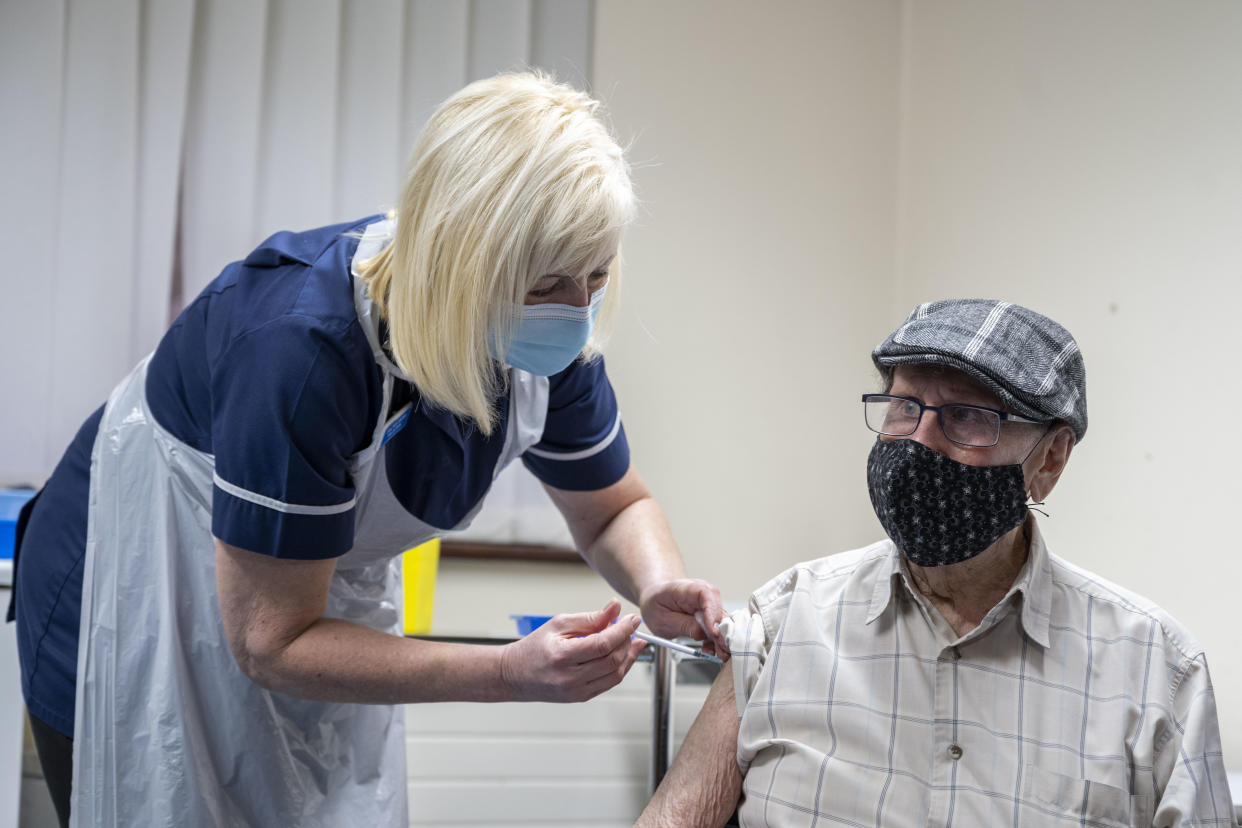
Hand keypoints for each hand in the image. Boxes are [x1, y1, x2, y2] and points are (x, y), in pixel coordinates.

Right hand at [499, 599, 644, 701]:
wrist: (516, 675)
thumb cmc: (534, 648)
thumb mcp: (558, 624)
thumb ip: (589, 618)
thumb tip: (614, 609)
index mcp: (562, 656)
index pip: (602, 644)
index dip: (622, 630)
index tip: (632, 619)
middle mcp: (570, 678)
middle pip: (612, 660)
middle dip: (627, 641)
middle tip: (630, 627)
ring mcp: (577, 691)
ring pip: (616, 674)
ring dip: (628, 655)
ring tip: (631, 640)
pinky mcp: (582, 697)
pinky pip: (610, 683)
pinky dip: (621, 668)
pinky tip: (624, 655)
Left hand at [639, 579, 728, 656]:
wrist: (656, 599)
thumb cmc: (657, 605)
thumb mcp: (663, 619)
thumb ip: (684, 626)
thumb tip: (703, 634)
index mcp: (687, 588)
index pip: (706, 595)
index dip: (712, 613)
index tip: (713, 632)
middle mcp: (703, 592)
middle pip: (718, 610)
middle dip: (721, 633)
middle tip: (722, 651)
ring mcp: (709, 603)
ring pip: (722, 620)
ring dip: (721, 639)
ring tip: (719, 655)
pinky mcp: (711, 613)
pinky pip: (718, 626)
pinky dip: (717, 640)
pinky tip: (713, 650)